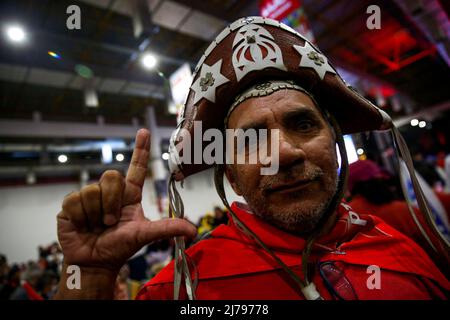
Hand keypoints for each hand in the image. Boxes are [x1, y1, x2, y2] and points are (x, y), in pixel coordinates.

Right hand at [55, 129, 195, 297]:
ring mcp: (90, 196)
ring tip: (97, 226)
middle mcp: (110, 192)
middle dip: (112, 202)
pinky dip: (81, 218)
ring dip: (96, 214)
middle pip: (111, 176)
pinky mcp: (71, 204)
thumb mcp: (144, 235)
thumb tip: (193, 231)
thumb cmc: (119, 247)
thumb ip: (167, 229)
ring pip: (93, 191)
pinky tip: (82, 226)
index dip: (140, 149)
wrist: (93, 263)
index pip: (137, 167)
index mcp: (129, 195)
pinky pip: (75, 200)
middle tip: (110, 222)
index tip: (144, 131)